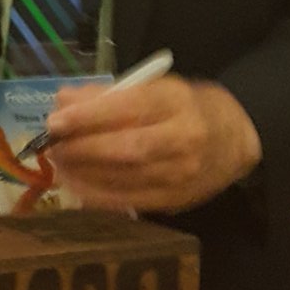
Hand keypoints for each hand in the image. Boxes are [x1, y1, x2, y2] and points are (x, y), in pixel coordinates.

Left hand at [47, 75, 261, 213]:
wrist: (236, 139)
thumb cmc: (187, 107)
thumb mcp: (156, 88)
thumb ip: (109, 94)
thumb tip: (63, 101)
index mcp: (177, 102)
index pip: (129, 108)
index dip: (89, 116)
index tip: (55, 120)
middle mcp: (183, 139)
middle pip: (126, 148)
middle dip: (82, 148)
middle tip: (53, 144)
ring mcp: (181, 174)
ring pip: (125, 177)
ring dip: (83, 173)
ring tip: (59, 163)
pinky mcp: (176, 200)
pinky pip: (130, 201)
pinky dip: (97, 196)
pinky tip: (76, 186)